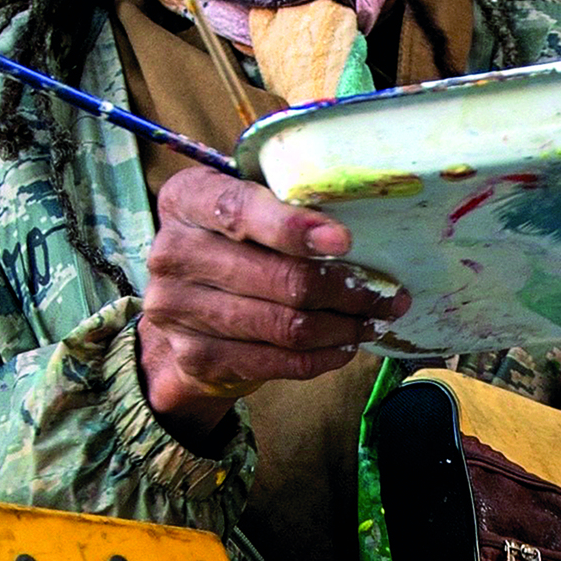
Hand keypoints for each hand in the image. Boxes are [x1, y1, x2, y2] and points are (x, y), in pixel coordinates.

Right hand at [138, 165, 409, 437]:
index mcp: (187, 199)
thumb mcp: (247, 202)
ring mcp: (178, 309)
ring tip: (372, 319)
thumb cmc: (234, 239)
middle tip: (386, 294)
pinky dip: (321, 357)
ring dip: (343, 327)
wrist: (184, 302)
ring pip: (285, 326)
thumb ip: (288, 202)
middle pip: (278, 278)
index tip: (345, 242)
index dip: (295, 228)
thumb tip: (360, 227)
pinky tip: (344, 346)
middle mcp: (173, 252)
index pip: (240, 211)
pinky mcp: (196, 356)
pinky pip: (276, 362)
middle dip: (346, 289)